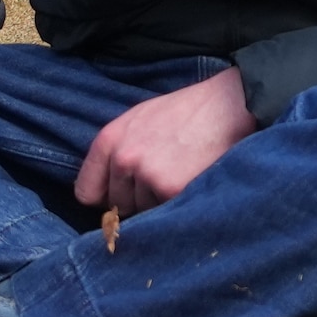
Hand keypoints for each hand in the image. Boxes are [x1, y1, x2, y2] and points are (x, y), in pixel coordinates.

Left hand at [78, 67, 252, 215]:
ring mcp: (146, 174)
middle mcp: (123, 157)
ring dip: (160, 201)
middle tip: (166, 175)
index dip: (106, 197)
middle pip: (118, 205)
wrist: (230, 104)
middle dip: (138, 198)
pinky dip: (179, 202)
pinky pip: (165, 212)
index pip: (86, 192)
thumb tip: (103, 196)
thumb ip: (117, 152)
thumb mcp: (140, 119)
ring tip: (183, 173)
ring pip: (143, 210)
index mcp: (109, 139)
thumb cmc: (187, 112)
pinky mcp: (170, 188)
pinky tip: (192, 179)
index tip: (123, 195)